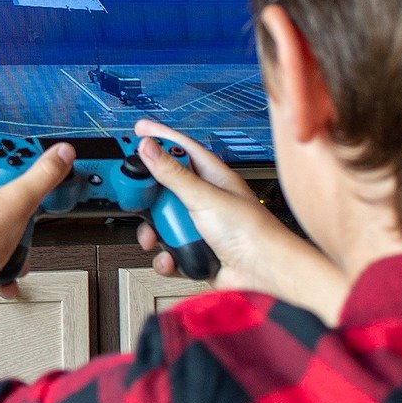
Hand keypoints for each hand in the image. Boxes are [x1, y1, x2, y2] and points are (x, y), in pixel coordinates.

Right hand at [132, 120, 348, 322]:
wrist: (264, 273)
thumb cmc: (251, 231)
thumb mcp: (204, 197)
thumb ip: (173, 173)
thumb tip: (149, 148)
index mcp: (211, 177)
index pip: (181, 149)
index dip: (160, 137)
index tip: (140, 129)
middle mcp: (204, 200)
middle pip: (164, 188)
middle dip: (149, 198)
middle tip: (137, 198)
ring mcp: (199, 227)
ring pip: (162, 222)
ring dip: (154, 233)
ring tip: (156, 237)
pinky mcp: (195, 251)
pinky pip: (168, 250)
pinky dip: (165, 257)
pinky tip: (171, 258)